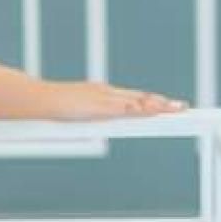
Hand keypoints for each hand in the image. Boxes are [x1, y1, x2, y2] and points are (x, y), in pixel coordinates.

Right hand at [58, 80, 187, 120]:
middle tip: (184, 107)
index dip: (154, 101)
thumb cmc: (54, 110)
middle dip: (163, 103)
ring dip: (154, 104)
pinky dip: (133, 107)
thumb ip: (93, 119)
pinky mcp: (94, 104)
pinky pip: (118, 106)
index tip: (170, 105)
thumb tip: (104, 128)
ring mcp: (102, 97)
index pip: (136, 97)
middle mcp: (107, 92)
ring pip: (134, 100)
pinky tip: (144, 109)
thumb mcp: (80, 114)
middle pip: (141, 97)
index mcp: (105, 95)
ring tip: (173, 108)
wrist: (36, 99)